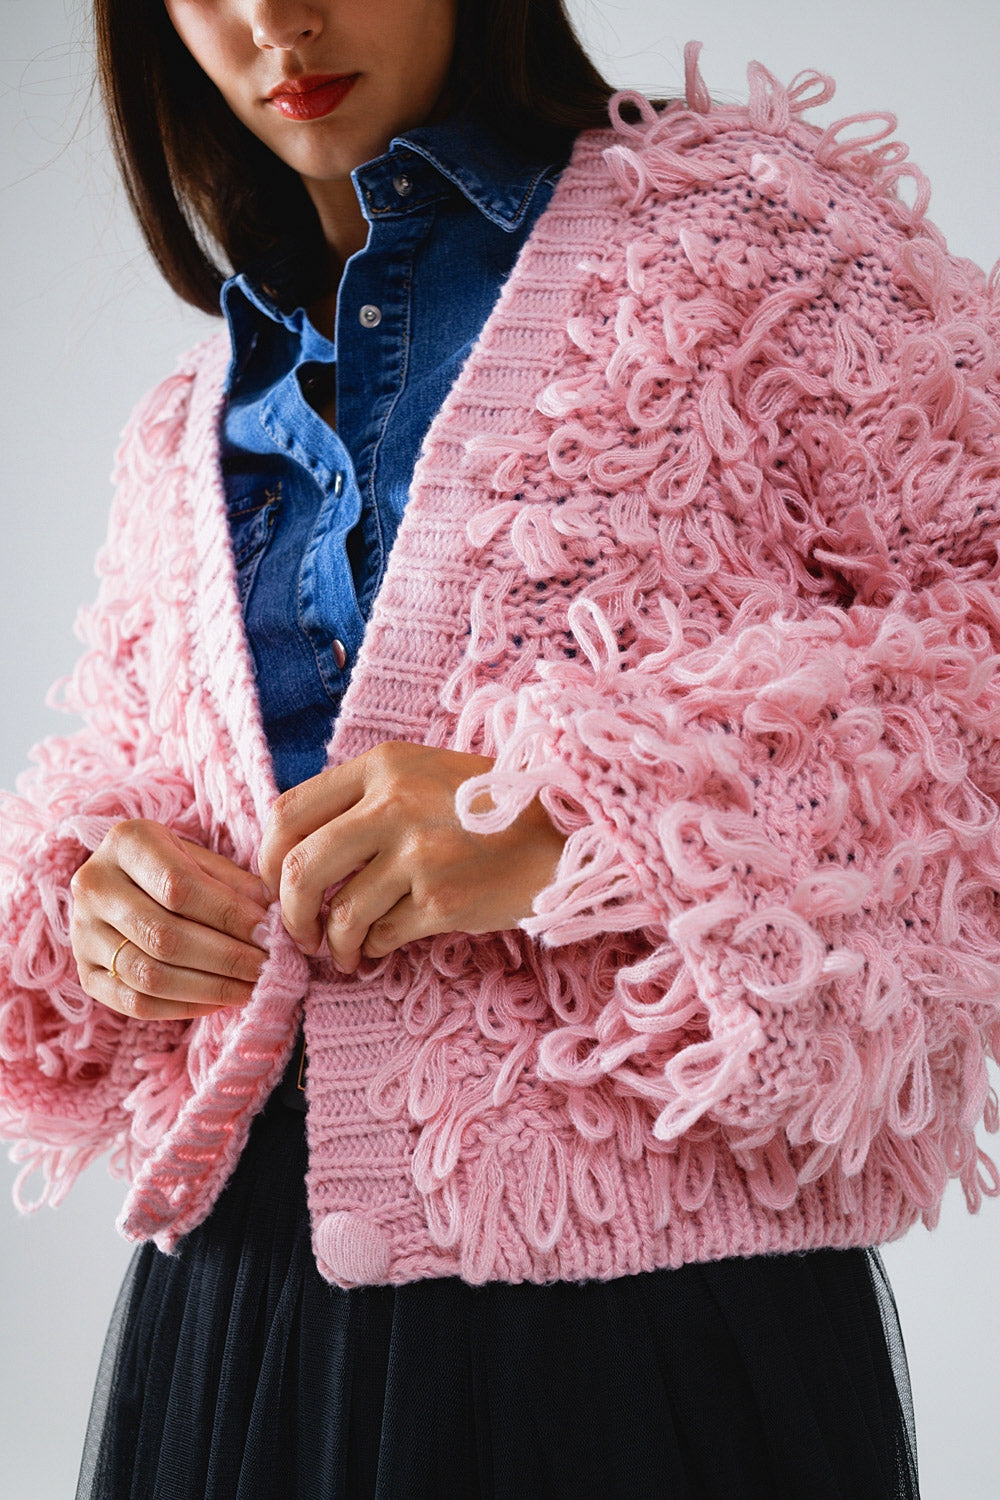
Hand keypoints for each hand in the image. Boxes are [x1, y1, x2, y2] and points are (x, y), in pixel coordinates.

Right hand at [70, 820, 271, 1020]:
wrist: (121, 884)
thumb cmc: (174, 867)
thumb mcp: (203, 859)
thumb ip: (236, 885)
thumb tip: (275, 919)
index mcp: (126, 843)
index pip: (179, 886)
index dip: (229, 915)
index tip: (270, 934)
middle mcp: (93, 886)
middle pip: (164, 936)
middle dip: (226, 958)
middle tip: (267, 969)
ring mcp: (82, 934)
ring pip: (150, 975)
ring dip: (210, 988)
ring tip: (251, 988)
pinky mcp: (85, 974)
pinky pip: (135, 1003)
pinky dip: (184, 1007)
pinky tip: (219, 1001)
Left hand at [258, 742, 565, 972]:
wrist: (567, 835)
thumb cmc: (494, 810)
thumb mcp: (428, 775)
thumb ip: (370, 798)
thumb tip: (302, 848)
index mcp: (384, 765)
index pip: (289, 810)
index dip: (267, 857)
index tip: (276, 883)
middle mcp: (394, 803)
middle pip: (299, 866)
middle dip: (289, 911)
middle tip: (299, 933)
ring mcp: (418, 853)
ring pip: (340, 913)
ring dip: (334, 943)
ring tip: (344, 953)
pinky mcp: (442, 899)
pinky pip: (382, 935)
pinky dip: (373, 948)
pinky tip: (383, 947)